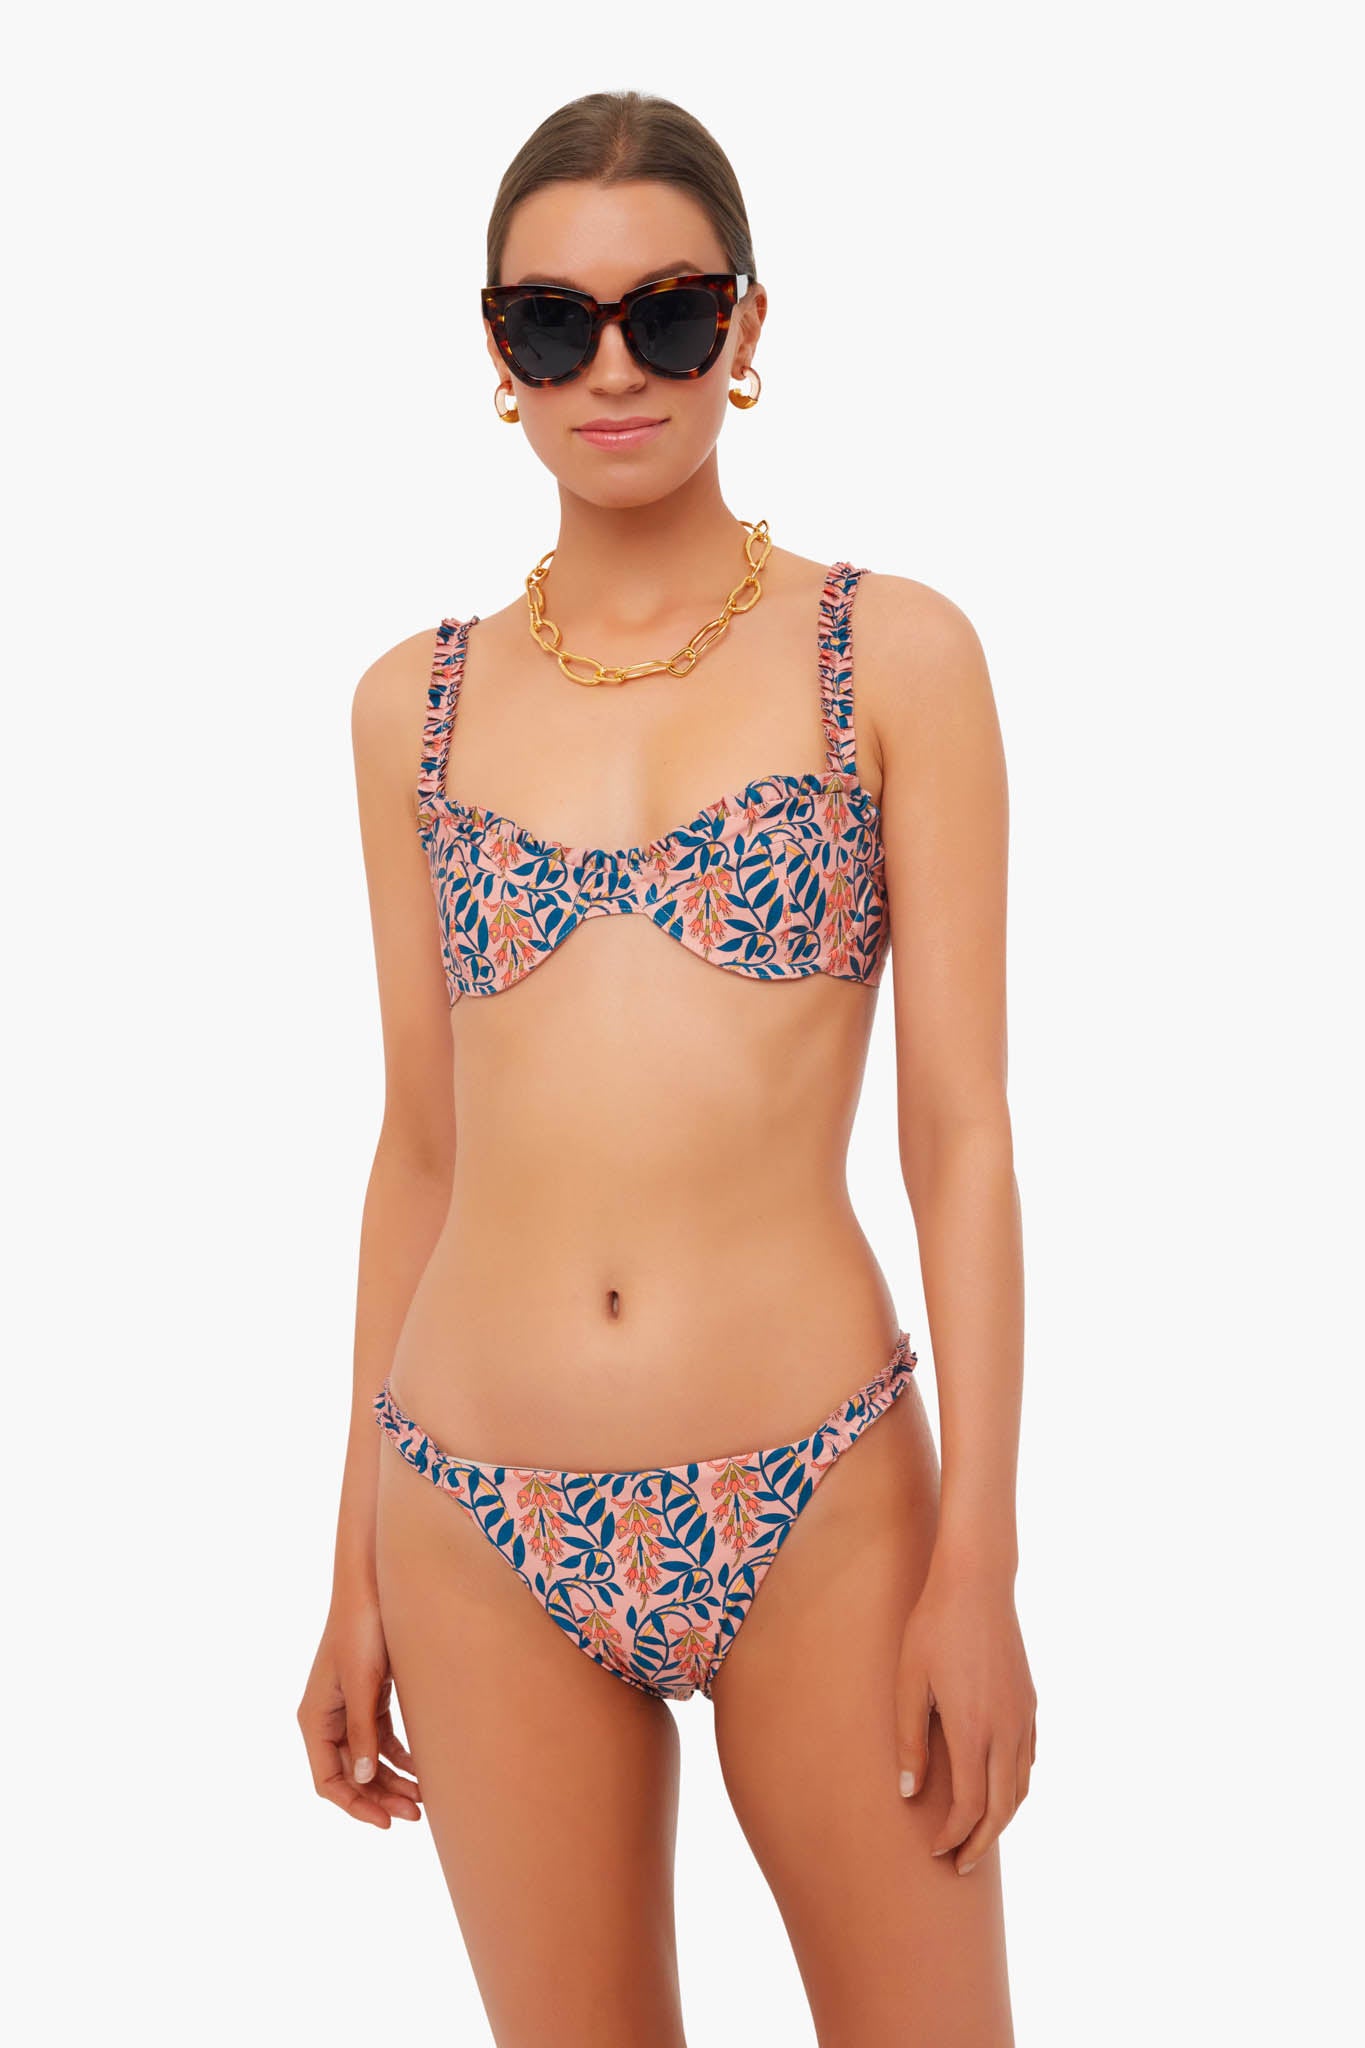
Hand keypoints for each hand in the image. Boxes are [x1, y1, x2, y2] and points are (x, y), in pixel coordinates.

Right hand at [298, 1591, 421, 1827]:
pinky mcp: (369, 1696)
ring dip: (392, 1780)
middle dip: (380, 1797)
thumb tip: (361, 1779)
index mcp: (314, 1719)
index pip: (327, 1780)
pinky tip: (422, 1769)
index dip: (354, 1805)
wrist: (374, 1586)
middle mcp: (327, 1718)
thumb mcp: (363, 1684)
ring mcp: (348, 1708)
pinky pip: (381, 1739)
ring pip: (367, 1760)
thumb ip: (361, 1732)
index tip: (385, 1821)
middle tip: (415, 1814)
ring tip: (422, 1798)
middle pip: (350, 1774)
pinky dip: (399, 1756)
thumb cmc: (362, 1630)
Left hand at [894, 1556, 1035, 1874]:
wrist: (977, 1582)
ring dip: (1002, 1819)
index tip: (935, 1850)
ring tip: (980, 1837)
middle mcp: (1005, 1731)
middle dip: (981, 1844)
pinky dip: (1016, 1787)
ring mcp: (1023, 1717)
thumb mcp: (909, 1682)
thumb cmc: (933, 1627)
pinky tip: (1001, 1789)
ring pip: (1021, 1788)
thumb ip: (910, 1740)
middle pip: (1001, 1809)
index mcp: (973, 1731)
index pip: (969, 1807)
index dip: (953, 1836)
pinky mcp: (1030, 1702)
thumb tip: (908, 1793)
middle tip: (961, 1867)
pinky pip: (1029, 1760)